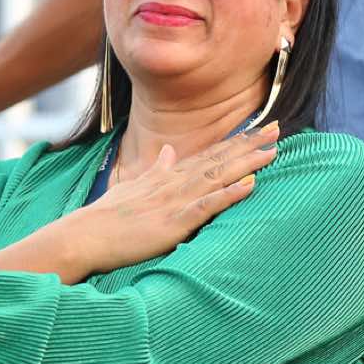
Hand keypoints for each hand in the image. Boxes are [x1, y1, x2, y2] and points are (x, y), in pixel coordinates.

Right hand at [62, 123, 277, 275]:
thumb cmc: (107, 216)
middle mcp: (175, 183)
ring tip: (272, 151)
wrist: (84, 235)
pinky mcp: (173, 222)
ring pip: (217, 177)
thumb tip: (169, 151)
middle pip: (219, 159)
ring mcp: (175, 201)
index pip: (208, 154)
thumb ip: (156, 169)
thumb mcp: (133, 186)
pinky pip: (206, 206)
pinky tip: (249, 185)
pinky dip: (229, 194)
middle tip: (279, 129)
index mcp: (168, 176)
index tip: (260, 129)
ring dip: (246, 163)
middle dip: (249, 144)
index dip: (236, 142)